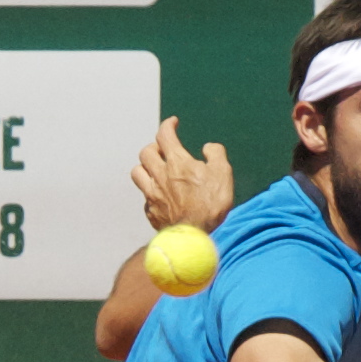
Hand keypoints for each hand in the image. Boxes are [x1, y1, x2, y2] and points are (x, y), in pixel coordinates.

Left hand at [131, 116, 232, 233]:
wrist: (195, 238)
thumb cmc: (210, 204)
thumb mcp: (223, 173)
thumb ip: (215, 155)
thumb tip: (208, 148)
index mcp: (176, 162)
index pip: (164, 135)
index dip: (168, 125)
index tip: (173, 123)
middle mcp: (159, 176)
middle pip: (146, 152)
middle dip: (155, 147)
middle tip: (164, 150)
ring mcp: (152, 195)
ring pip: (137, 172)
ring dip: (145, 167)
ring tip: (155, 170)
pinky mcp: (151, 213)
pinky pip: (144, 198)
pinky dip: (150, 193)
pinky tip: (160, 197)